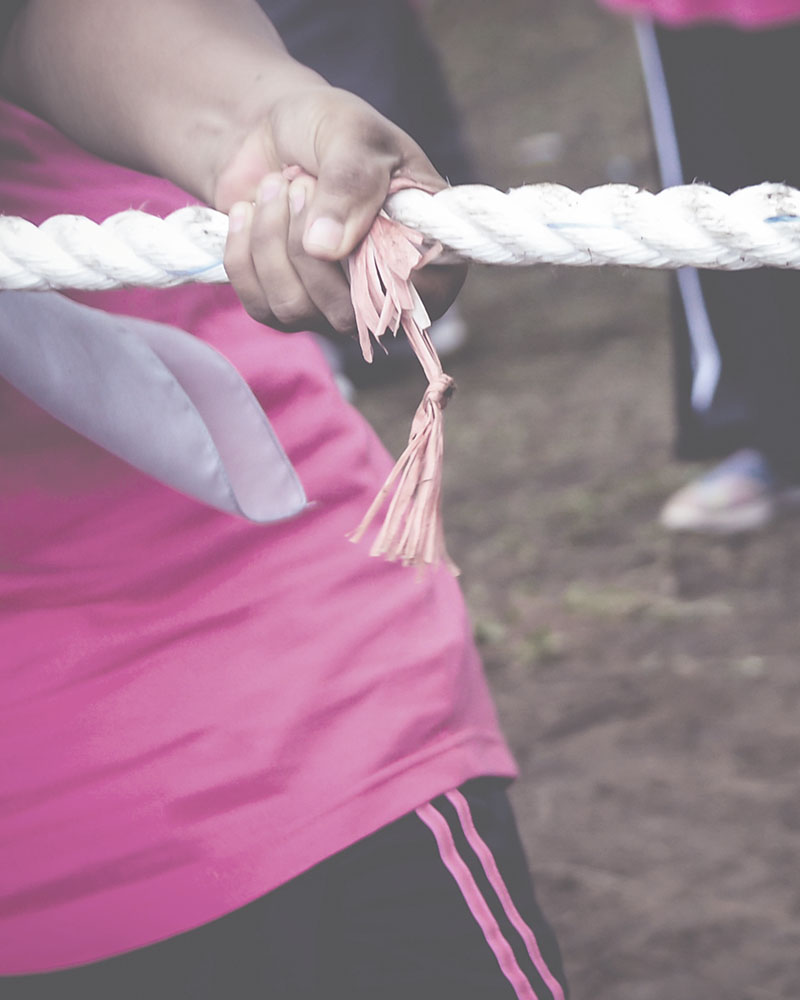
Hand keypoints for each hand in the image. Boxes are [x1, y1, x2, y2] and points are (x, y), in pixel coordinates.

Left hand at [215, 86, 466, 335]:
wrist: (271, 131)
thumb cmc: (331, 128)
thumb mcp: (353, 135)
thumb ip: (350, 183)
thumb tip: (324, 249)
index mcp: (428, 254)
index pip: (422, 296)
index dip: (384, 270)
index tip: (352, 220)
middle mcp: (384, 295)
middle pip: (346, 313)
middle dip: (307, 244)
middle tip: (301, 182)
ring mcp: (333, 308)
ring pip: (295, 310)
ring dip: (271, 241)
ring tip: (274, 186)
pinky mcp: (285, 308)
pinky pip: (259, 305)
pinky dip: (242, 251)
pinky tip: (248, 210)